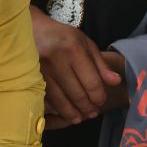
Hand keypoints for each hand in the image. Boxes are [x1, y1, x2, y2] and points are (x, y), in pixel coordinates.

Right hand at [29, 6, 122, 126]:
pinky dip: (55, 108)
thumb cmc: (62, 37)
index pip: (91, 82)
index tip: (101, 101)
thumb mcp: (86, 44)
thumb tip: (116, 82)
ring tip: (79, 118)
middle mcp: (56, 59)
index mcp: (73, 49)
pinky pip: (45, 97)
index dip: (99, 96)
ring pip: (60, 99)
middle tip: (92, 113)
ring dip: (72, 112)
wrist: (32, 29)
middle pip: (76, 93)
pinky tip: (62, 112)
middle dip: (87, 107)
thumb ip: (101, 65)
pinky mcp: (30, 75)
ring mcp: (41, 68)